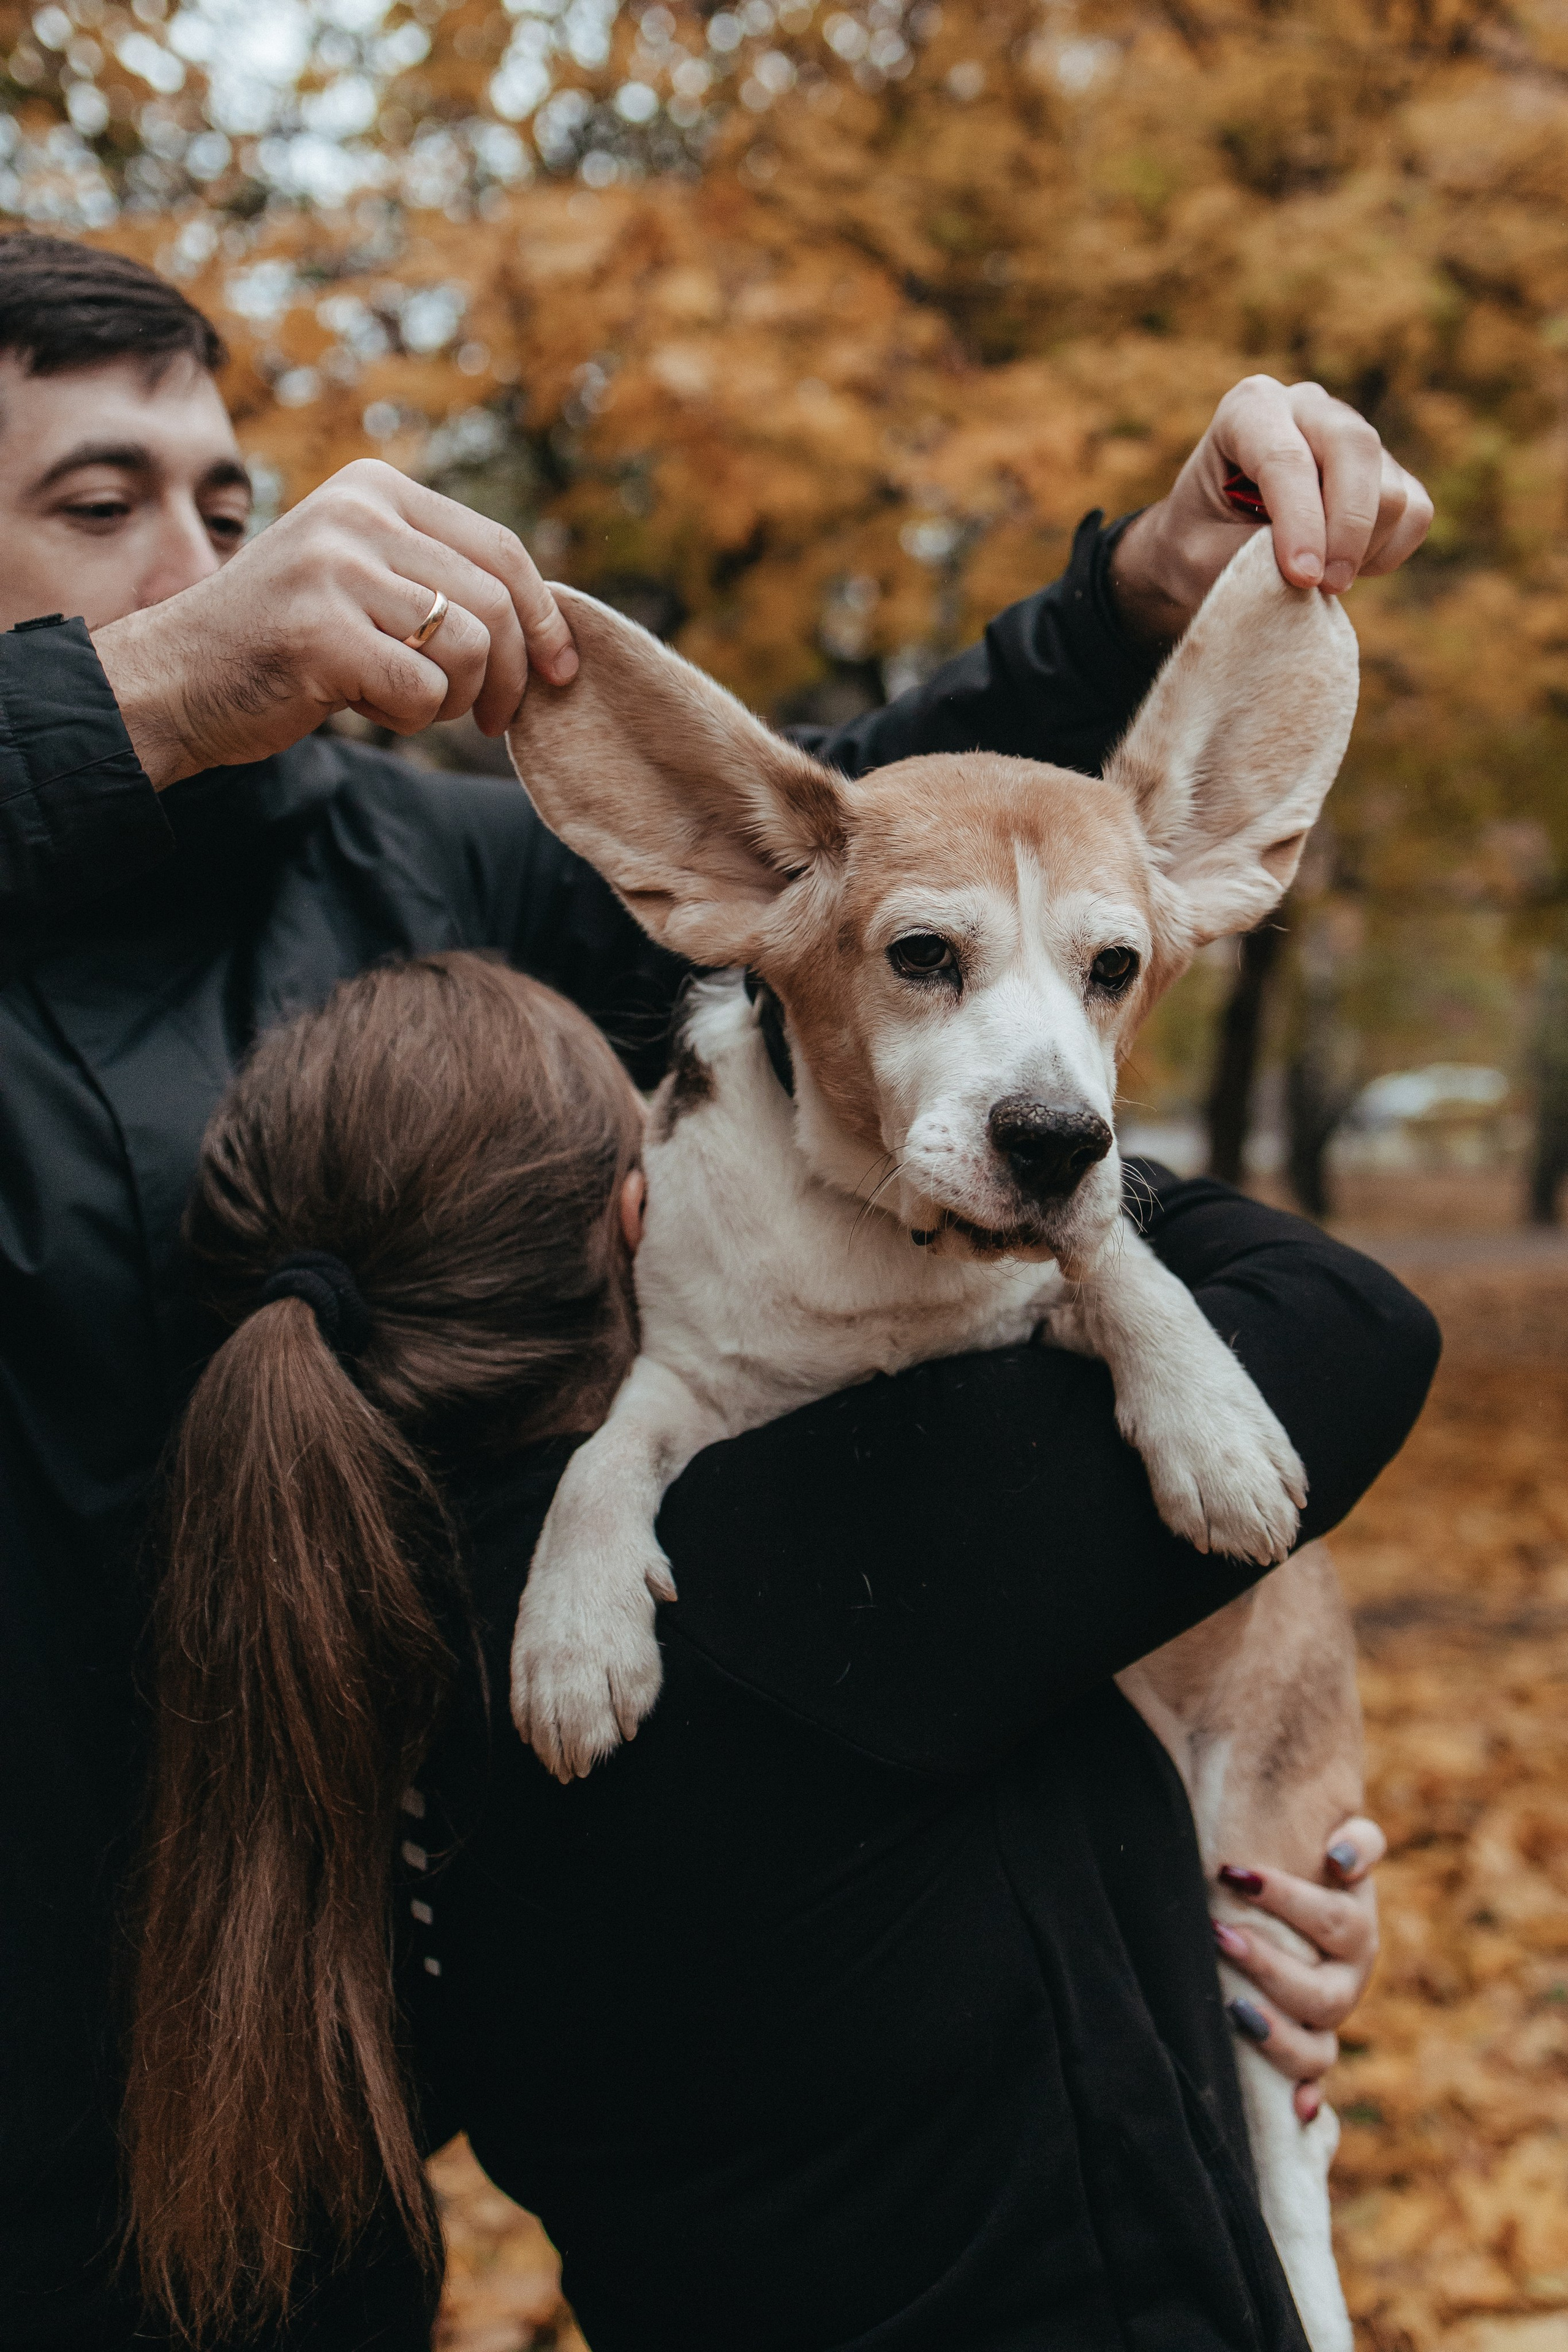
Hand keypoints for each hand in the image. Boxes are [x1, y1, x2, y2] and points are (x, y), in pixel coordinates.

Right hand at [93, 459, 577, 789]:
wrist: (176, 679)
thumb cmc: (286, 643)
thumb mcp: (363, 580)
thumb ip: (438, 577)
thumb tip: (552, 623)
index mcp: (375, 489)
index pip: (501, 549)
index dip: (545, 619)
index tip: (561, 672)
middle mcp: (357, 513)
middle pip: (495, 603)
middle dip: (509, 676)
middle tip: (487, 718)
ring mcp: (335, 567)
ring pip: (467, 647)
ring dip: (454, 698)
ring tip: (408, 701)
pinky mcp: (320, 631)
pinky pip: (422, 689)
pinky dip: (409, 715)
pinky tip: (365, 705)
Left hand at [1110, 377, 1432, 645]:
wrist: (1210, 545)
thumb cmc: (1197, 544)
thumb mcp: (1200, 556)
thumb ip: (1247, 556)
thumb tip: (1315, 568)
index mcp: (1249, 409)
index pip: (1285, 457)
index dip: (1300, 521)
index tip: (1302, 576)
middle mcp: (1306, 406)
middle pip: (1355, 449)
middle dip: (1346, 528)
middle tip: (1325, 586)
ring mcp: (1352, 434)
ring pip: (1390, 489)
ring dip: (1361, 550)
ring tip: (1316, 581)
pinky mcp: (1387, 470)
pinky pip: (1415, 512)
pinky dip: (1387, 553)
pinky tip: (1345, 568)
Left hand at [1211, 1814, 1385, 2123]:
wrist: (1311, 1901)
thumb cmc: (1312, 1864)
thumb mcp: (1337, 1843)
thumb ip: (1357, 1840)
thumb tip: (1342, 1856)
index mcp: (1354, 1928)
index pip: (1334, 1920)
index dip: (1289, 1900)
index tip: (1236, 1873)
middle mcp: (1348, 1979)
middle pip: (1322, 1991)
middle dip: (1269, 1966)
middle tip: (1218, 1933)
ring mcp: (1328, 2019)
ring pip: (1316, 2047)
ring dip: (1277, 2033)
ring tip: (1233, 2008)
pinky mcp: (1310, 2046)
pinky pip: (1312, 2081)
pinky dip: (1307, 2096)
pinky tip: (1296, 2107)